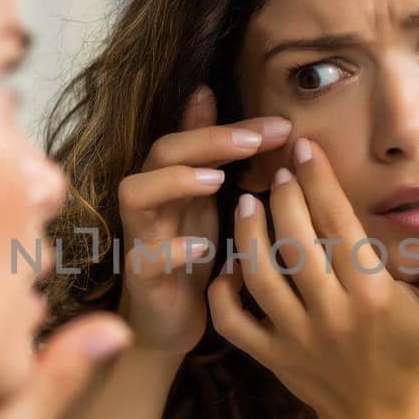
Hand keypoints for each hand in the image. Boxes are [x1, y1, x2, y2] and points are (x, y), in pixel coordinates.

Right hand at [116, 84, 290, 354]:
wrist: (167, 324)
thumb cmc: (191, 260)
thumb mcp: (207, 203)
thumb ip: (213, 155)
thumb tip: (214, 95)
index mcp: (171, 181)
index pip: (192, 136)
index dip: (232, 126)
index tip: (282, 126)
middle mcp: (151, 200)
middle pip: (162, 152)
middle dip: (208, 141)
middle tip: (254, 140)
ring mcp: (141, 236)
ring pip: (137, 193)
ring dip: (175, 181)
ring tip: (217, 180)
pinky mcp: (141, 275)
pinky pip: (148, 256)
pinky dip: (174, 249)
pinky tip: (206, 249)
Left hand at [206, 137, 418, 418]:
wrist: (378, 413)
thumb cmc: (409, 349)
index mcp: (372, 295)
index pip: (339, 226)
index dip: (319, 182)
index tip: (304, 149)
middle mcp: (332, 314)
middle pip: (296, 244)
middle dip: (283, 200)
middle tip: (278, 173)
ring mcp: (297, 338)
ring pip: (261, 278)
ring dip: (248, 237)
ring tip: (247, 204)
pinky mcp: (271, 356)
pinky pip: (234, 323)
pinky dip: (223, 293)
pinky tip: (229, 264)